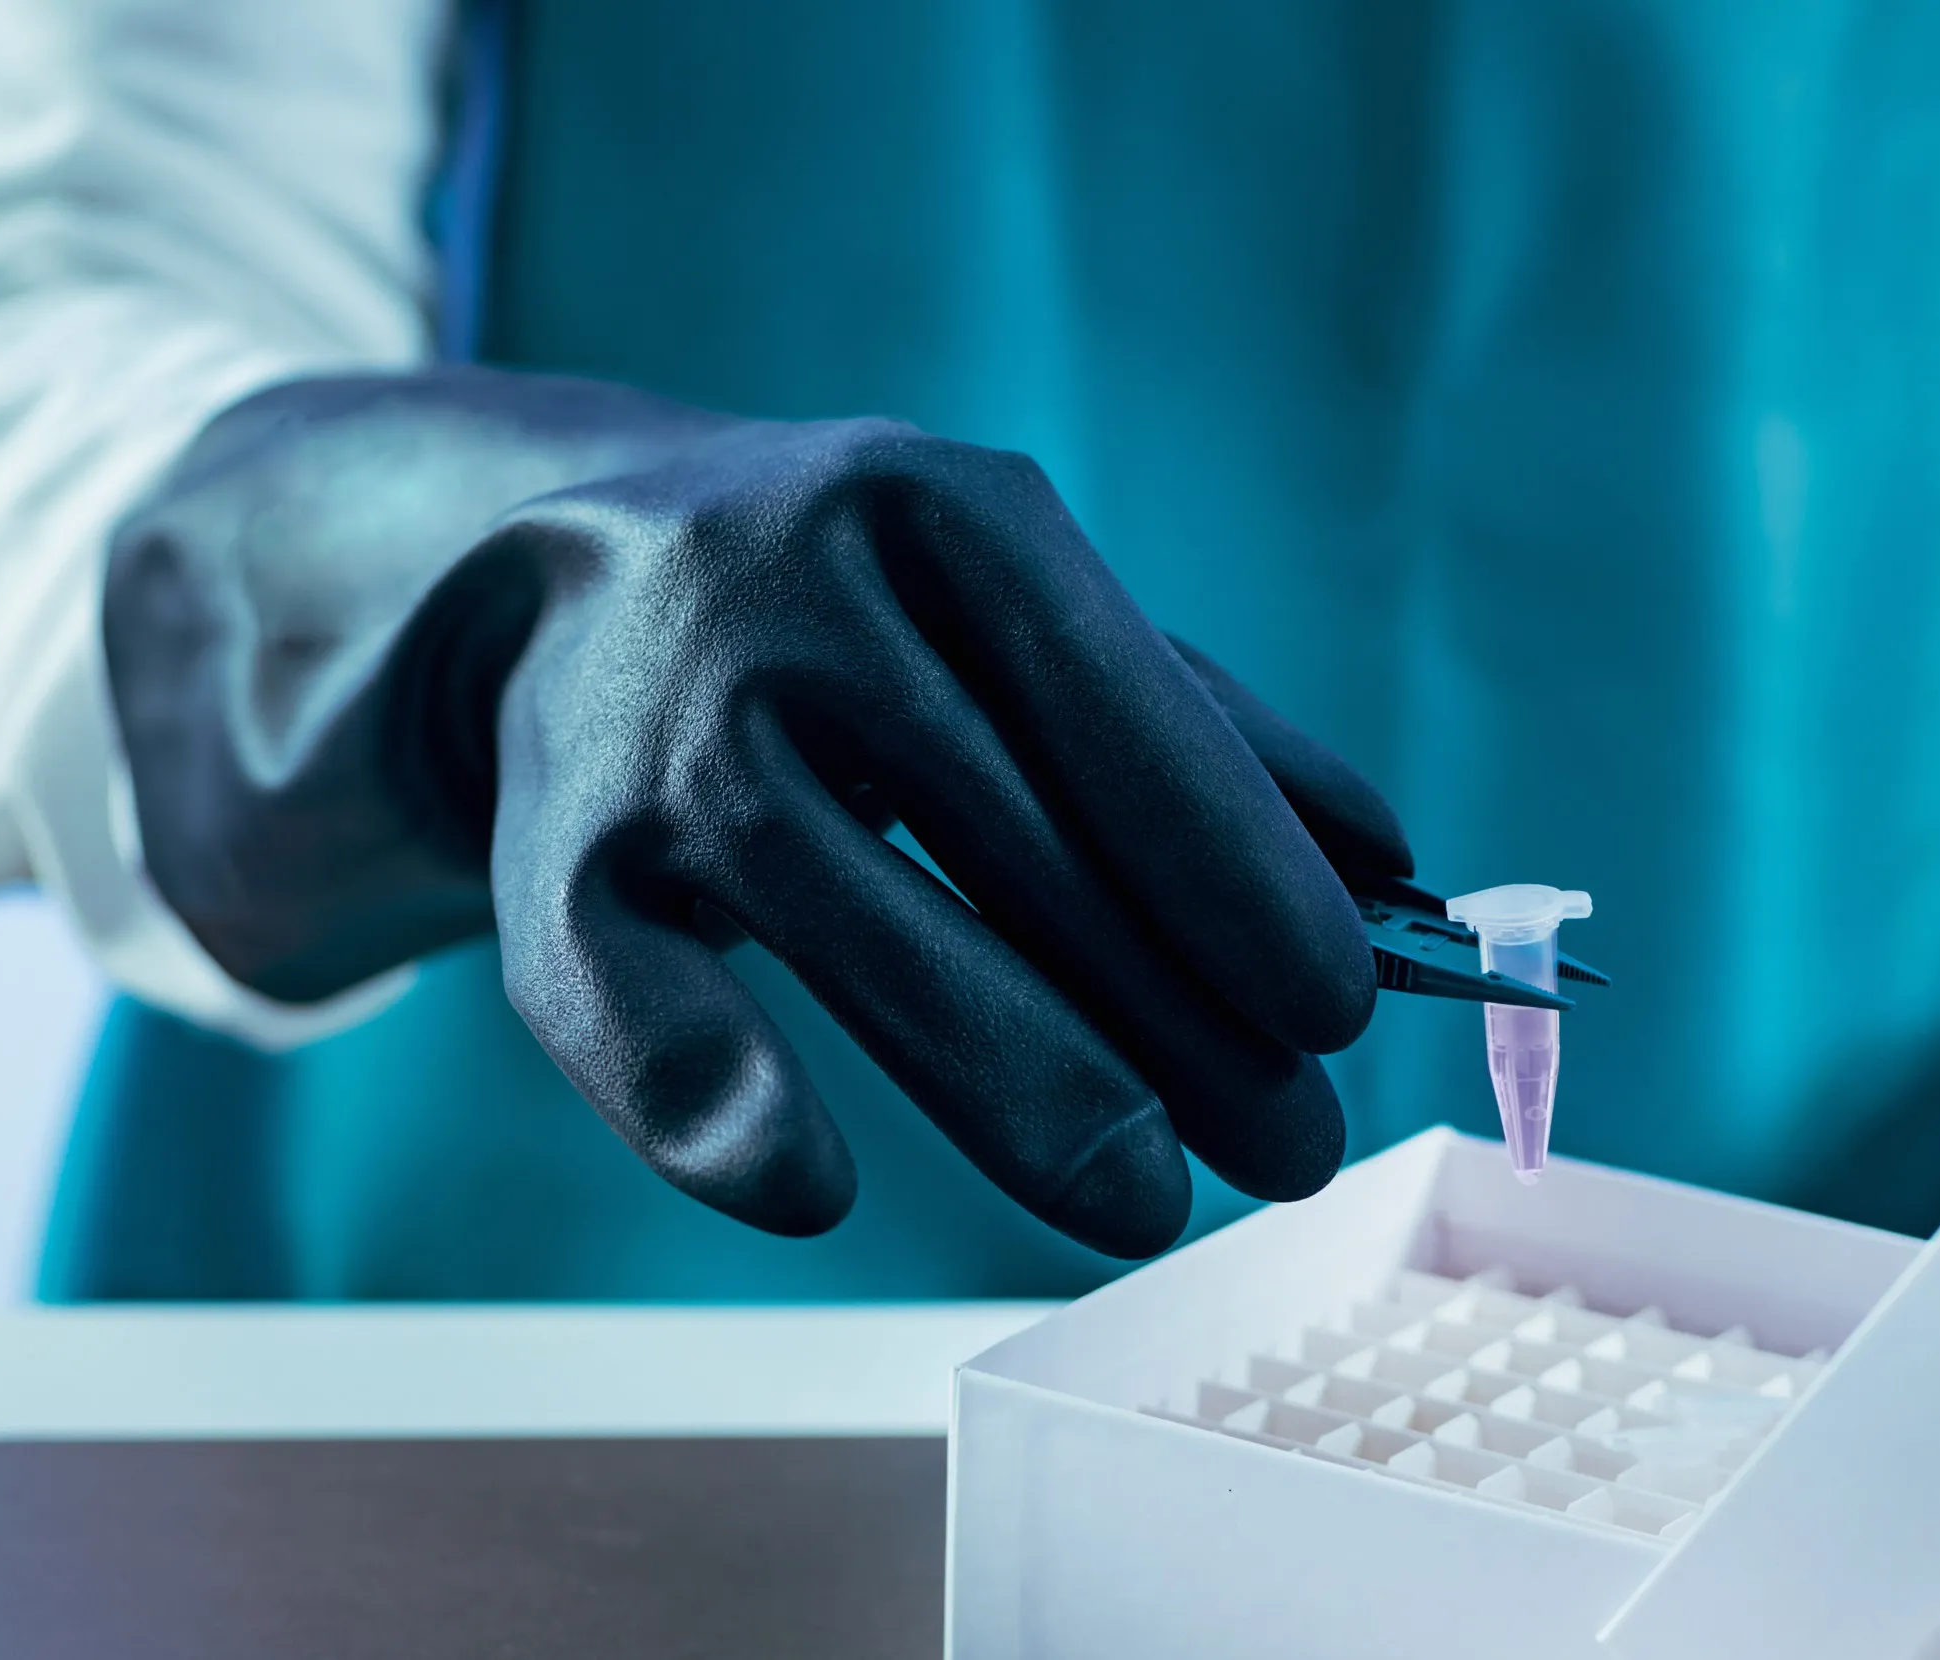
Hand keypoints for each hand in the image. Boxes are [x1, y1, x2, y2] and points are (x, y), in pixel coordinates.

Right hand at [105, 368, 1411, 1256]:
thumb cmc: (854, 611)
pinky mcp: (548, 851)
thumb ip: (1195, 719)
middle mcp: (789, 590)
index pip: (1123, 705)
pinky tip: (817, 1193)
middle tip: (1287, 1151)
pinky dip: (717, 1100)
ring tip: (1147, 1200)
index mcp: (939, 509)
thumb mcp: (1013, 607)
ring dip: (1019, 1083)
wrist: (552, 571)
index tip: (1337, 1009)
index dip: (1238, 871)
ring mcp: (657, 719)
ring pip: (856, 921)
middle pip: (1013, 837)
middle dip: (1175, 1020)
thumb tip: (1390, 861)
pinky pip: (633, 994)